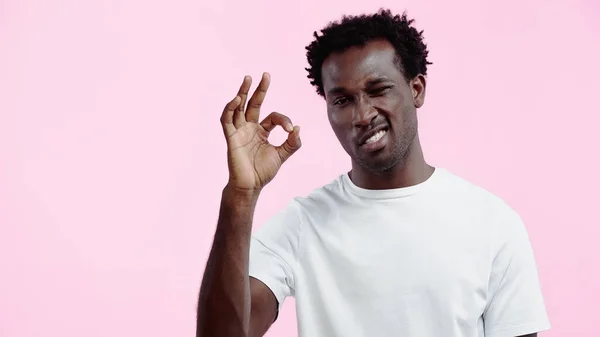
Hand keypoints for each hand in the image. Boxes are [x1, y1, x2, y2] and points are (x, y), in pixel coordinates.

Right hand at [220, 73, 300, 190]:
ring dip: (242, 92)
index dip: (284, 120)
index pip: (273, 117)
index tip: (291, 129)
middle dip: (259, 89)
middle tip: (266, 74)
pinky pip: (227, 120)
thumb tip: (298, 127)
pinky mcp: (231, 137)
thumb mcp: (282, 155)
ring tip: (248, 78)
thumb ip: (292, 143)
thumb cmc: (263, 172)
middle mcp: (249, 128)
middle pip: (253, 104)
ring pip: (238, 107)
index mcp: (261, 131)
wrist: (250, 186)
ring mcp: (239, 131)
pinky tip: (237, 99)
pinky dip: (230, 108)